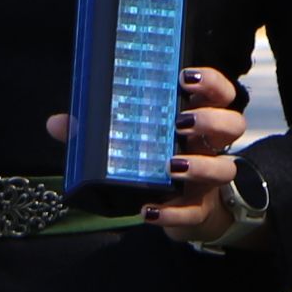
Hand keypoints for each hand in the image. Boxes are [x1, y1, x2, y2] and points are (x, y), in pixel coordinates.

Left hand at [42, 70, 252, 243]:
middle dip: (212, 120)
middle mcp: (209, 147)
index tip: (185, 78)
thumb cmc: (151, 164)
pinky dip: (172, 212)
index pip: (220, 93)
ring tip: (171, 165)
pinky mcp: (198, 210)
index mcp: (196, 120)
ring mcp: (208, 181)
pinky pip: (192, 213)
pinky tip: (149, 209)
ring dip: (200, 165)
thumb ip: (93, 132)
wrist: (175, 211)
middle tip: (181, 123)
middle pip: (234, 124)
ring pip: (225, 168)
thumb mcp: (126, 143)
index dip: (211, 83)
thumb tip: (57, 123)